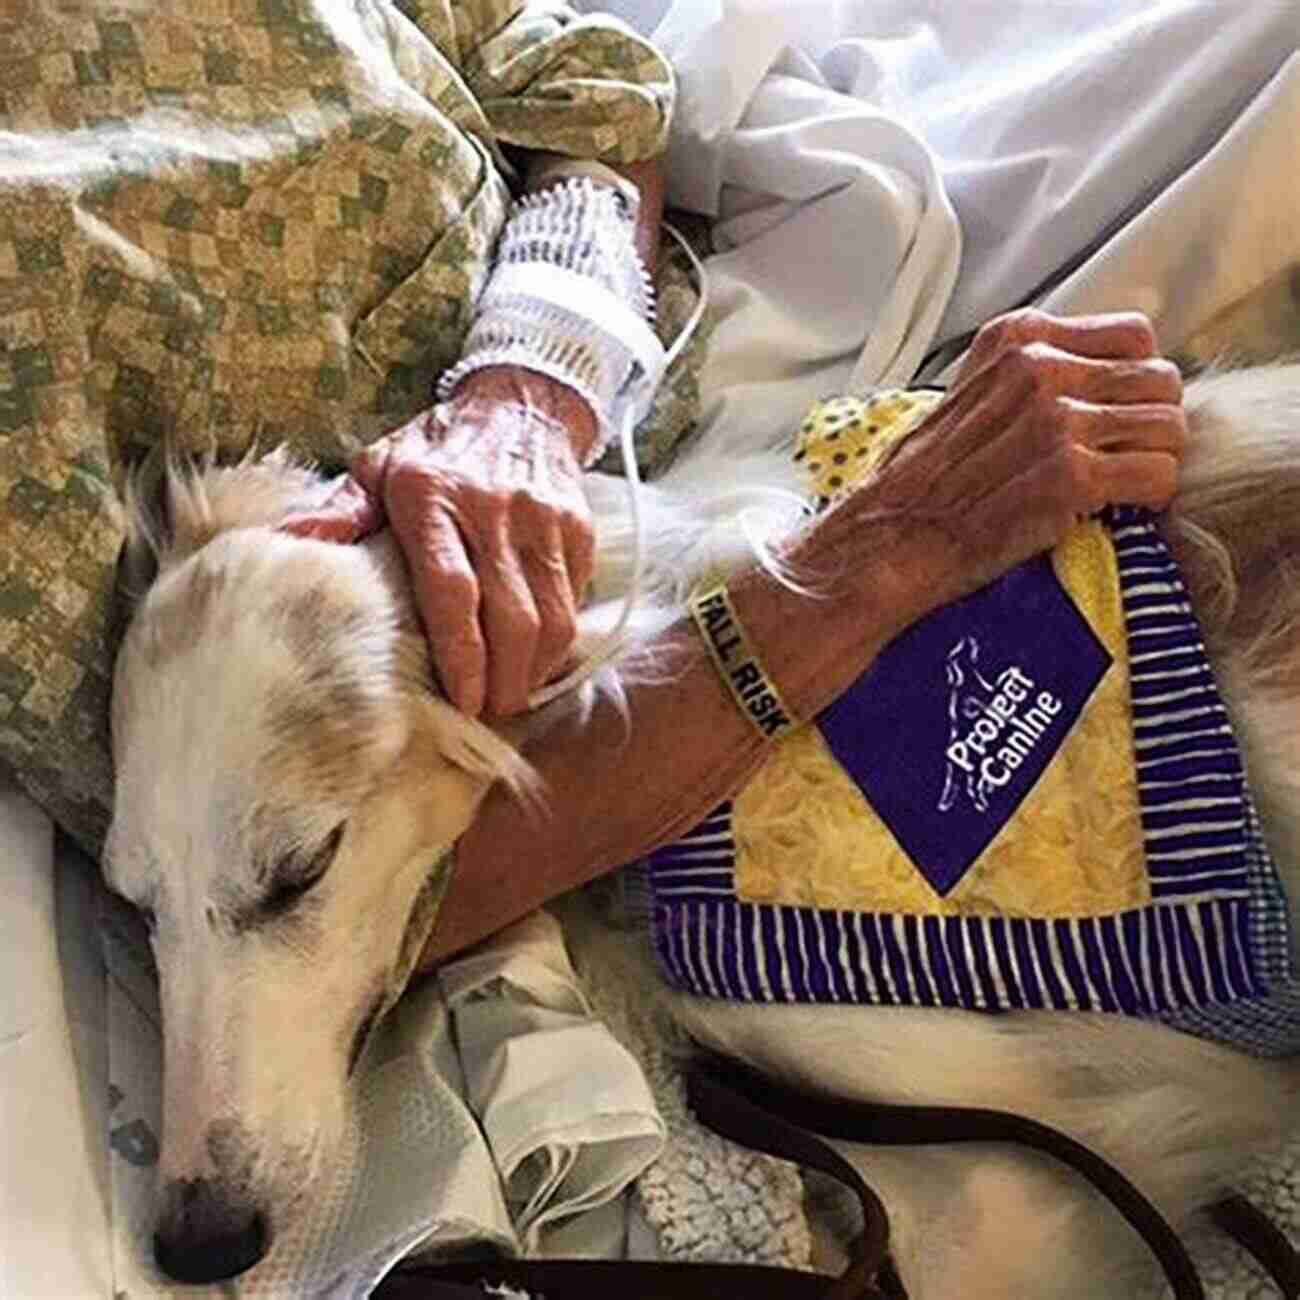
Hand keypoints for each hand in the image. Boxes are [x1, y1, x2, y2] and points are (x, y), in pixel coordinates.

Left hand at [283, 368, 597, 717]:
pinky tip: (537, 662)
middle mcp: (496, 510)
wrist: (522, 403)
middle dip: (504, 680)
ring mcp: (545, 522)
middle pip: (512, 618)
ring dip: (535, 670)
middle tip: (487, 713)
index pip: (453, 590)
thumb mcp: (380, 464)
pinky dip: (559, 642)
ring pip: (553, 618)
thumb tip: (289, 543)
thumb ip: (342, 509)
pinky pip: (575, 601)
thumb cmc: (438, 447)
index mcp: (435, 496)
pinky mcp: (579, 531)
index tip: (462, 700)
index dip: (461, 654)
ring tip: (513, 695)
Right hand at [818, 309, 1186, 607]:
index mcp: (1018, 340)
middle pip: (1159, 379)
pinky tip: (1121, 507)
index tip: (1116, 412)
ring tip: (1126, 484)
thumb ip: (1026, 373)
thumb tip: (1096, 377)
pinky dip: (1151, 496)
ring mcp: (1058, 421)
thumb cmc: (925, 478)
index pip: (1134, 335)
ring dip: (1156, 460)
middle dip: (1152, 421)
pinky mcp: (1071, 476)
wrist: (892, 536)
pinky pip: (1158, 474)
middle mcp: (1041, 369)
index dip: (1135, 379)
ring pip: (1170, 426)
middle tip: (1126, 455)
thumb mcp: (969, 392)